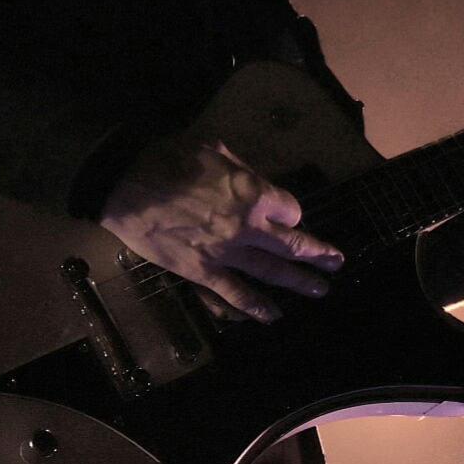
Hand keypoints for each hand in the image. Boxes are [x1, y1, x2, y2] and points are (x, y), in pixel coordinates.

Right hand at [98, 136, 343, 322]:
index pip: (290, 207)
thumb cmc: (170, 158)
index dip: (290, 210)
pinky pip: (235, 293)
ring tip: (321, 289)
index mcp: (254, 192)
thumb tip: (253, 181)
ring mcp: (227, 252)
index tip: (286, 212)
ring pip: (271, 271)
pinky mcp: (202, 271)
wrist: (126, 184)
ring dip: (299, 281)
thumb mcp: (215, 147)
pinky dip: (255, 306)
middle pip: (292, 244)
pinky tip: (273, 316)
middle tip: (337, 261)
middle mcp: (249, 226)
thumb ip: (241, 169)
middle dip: (318, 253)